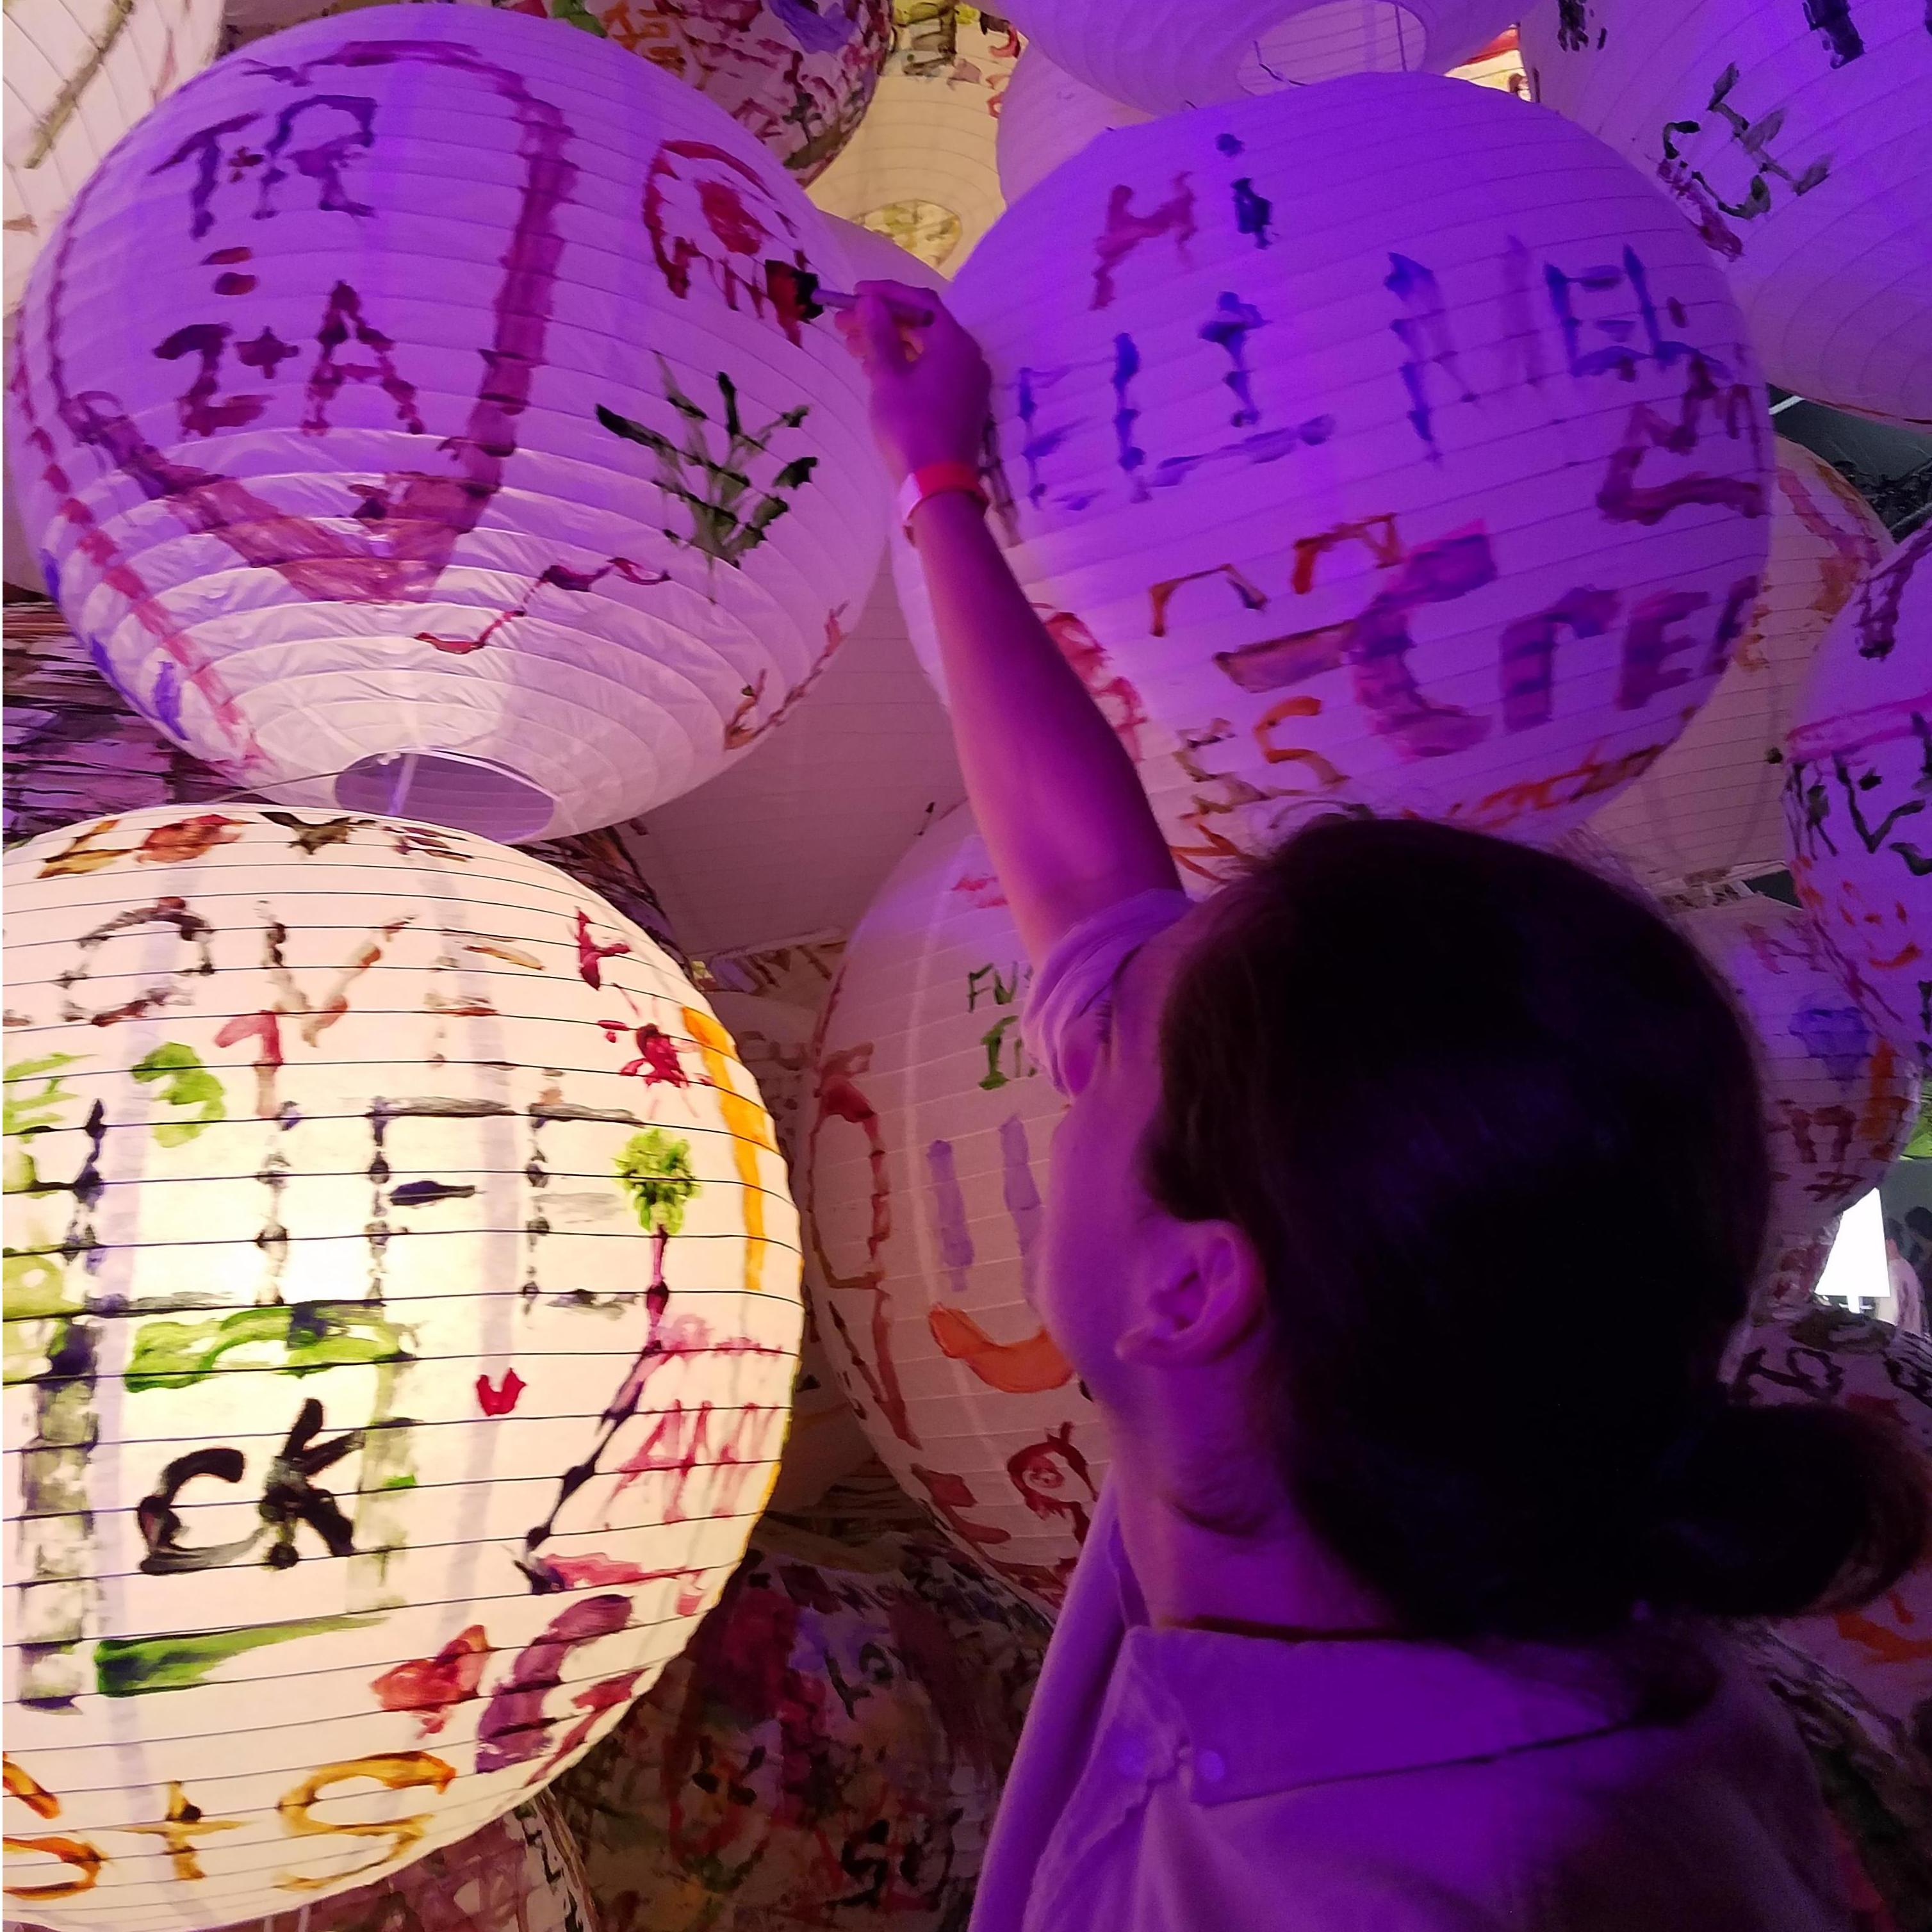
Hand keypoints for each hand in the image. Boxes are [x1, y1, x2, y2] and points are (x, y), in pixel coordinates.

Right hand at [837, 279, 991, 485]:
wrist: (937, 485)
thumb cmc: (910, 427)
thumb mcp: (888, 377)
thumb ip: (878, 335)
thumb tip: (870, 302)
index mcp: (954, 343)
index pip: (920, 301)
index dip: (885, 293)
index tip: (853, 294)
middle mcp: (967, 357)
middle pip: (922, 325)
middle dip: (881, 321)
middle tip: (843, 324)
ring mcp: (966, 382)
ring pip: (924, 350)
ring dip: (888, 344)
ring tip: (852, 347)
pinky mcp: (959, 403)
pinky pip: (930, 371)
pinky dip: (903, 365)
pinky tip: (873, 370)